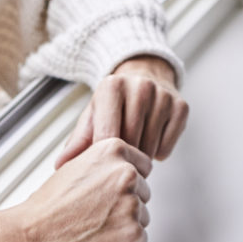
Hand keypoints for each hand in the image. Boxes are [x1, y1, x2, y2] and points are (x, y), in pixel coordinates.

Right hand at [0, 137, 151, 241]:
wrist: (29, 239)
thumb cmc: (45, 209)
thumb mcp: (75, 167)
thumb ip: (104, 166)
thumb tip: (123, 171)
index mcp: (113, 151)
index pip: (142, 166)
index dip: (126, 183)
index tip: (113, 193)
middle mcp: (127, 174)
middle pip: (144, 192)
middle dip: (125, 205)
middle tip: (96, 215)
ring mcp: (131, 204)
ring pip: (142, 217)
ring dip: (124, 226)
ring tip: (93, 229)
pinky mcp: (133, 234)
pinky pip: (139, 240)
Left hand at [55, 56, 188, 165]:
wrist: (144, 75)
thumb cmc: (114, 102)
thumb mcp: (92, 115)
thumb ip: (77, 140)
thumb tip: (61, 166)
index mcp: (112, 86)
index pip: (107, 135)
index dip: (104, 158)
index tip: (101, 166)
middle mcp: (140, 87)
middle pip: (130, 142)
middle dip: (123, 158)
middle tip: (118, 160)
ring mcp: (163, 96)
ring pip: (149, 148)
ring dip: (140, 157)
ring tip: (133, 148)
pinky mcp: (181, 107)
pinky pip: (166, 147)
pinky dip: (157, 153)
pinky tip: (150, 140)